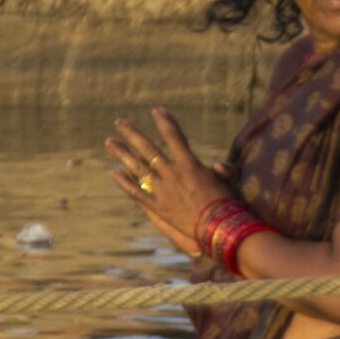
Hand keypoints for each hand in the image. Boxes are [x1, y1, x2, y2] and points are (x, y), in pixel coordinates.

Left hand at [105, 110, 229, 253]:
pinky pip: (136, 192)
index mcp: (190, 165)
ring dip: (122, 154)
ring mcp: (162, 190)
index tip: (157, 110)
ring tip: (110, 143)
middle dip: (132, 134)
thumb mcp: (229, 182)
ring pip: (137, 168)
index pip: (175, 137)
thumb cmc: (229, 204)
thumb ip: (223, 171)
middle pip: (148, 149)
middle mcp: (173, 174)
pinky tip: (115, 173)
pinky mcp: (157, 207)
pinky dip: (125, 182)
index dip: (165, 122)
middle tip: (119, 122)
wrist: (219, 228)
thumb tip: (216, 166)